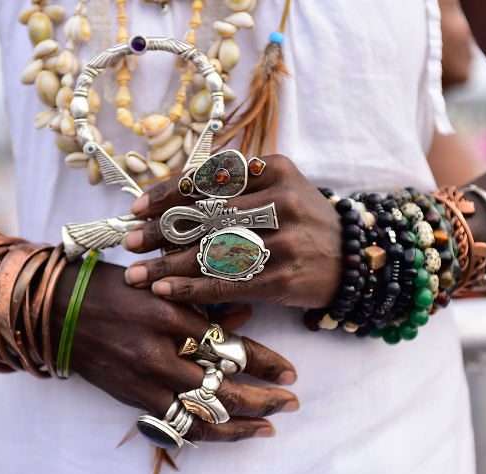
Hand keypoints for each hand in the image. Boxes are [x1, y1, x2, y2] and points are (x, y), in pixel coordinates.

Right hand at [53, 262, 299, 441]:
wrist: (57, 312)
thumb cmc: (110, 288)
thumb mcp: (159, 284)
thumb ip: (203, 300)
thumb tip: (245, 314)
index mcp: (169, 315)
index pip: (229, 346)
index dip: (266, 362)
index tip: (291, 372)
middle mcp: (159, 353)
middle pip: (222, 388)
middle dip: (263, 399)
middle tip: (291, 402)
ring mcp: (144, 382)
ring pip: (202, 416)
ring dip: (240, 425)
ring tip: (268, 428)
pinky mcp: (132, 399)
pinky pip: (175, 425)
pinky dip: (205, 433)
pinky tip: (226, 434)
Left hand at [123, 154, 341, 307]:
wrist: (356, 259)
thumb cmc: (303, 222)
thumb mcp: (277, 189)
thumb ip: (233, 189)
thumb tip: (169, 204)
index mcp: (273, 169)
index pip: (209, 180)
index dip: (167, 194)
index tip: (136, 209)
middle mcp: (280, 200)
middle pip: (206, 216)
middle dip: (160, 232)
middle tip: (128, 243)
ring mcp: (284, 239)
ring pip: (212, 251)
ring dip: (167, 265)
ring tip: (136, 274)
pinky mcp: (284, 276)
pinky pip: (228, 283)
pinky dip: (192, 288)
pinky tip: (165, 291)